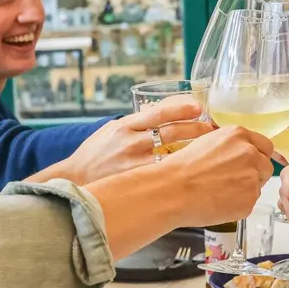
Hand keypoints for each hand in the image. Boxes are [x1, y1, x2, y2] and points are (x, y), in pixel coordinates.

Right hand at [51, 97, 213, 184]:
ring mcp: (135, 162)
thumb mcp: (111, 130)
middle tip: (213, 130)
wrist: (75, 179)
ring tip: (210, 151)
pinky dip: (179, 172)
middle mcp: (132, 141)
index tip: (198, 107)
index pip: (159, 111)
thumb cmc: (95, 154)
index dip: (181, 108)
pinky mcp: (136, 180)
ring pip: (172, 154)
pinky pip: (164, 175)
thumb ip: (135, 123)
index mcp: (127, 124)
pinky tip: (192, 173)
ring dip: (194, 151)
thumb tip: (162, 113)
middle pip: (172, 132)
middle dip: (196, 129)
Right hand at [166, 125, 275, 225]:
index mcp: (239, 135)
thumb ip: (230, 145)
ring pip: (258, 185)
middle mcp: (250, 153)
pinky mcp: (249, 200)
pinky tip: (219, 203)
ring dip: (246, 189)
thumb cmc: (182, 168)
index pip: (265, 146)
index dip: (257, 156)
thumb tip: (241, 153)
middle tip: (234, 181)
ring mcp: (252, 178)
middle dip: (255, 174)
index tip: (250, 164)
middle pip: (266, 166)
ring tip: (221, 192)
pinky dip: (238, 205)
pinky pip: (250, 202)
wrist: (172, 190)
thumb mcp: (207, 142)